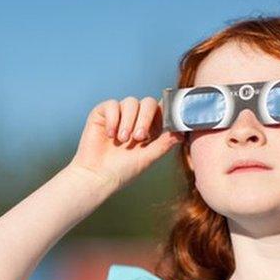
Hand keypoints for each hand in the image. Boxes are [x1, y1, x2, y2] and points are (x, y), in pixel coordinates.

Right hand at [68, 96, 183, 190]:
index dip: (166, 109)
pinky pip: (112, 105)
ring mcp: (119, 114)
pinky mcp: (102, 113)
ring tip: (122, 140)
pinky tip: (110, 135)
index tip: (169, 117)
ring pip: (130, 102)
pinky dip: (113, 119)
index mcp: (149, 127)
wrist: (97, 176)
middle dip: (145, 118)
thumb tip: (182, 132)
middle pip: (147, 103)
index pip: (161, 109)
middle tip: (138, 137)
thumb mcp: (148, 157)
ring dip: (128, 121)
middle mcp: (135, 118)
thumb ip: (164, 143)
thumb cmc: (122, 170)